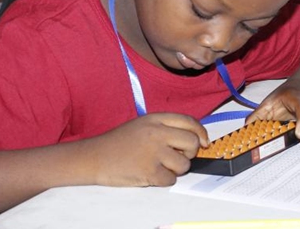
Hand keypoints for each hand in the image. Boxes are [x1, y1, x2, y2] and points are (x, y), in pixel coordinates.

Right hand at [81, 113, 207, 186]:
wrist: (94, 157)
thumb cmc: (120, 142)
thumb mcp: (143, 125)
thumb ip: (167, 128)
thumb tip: (197, 140)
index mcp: (156, 119)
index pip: (189, 122)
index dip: (201, 133)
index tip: (204, 142)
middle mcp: (157, 133)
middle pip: (192, 143)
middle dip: (189, 154)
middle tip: (175, 157)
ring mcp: (153, 152)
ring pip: (184, 165)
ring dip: (175, 169)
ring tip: (158, 165)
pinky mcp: (148, 171)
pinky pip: (171, 180)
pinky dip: (164, 180)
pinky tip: (151, 174)